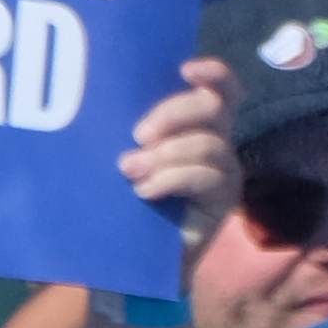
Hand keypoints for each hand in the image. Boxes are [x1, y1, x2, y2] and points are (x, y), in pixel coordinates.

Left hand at [122, 56, 240, 254]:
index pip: (221, 89)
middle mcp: (217, 143)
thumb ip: (133, 134)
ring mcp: (224, 173)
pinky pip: (204, 178)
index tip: (185, 70)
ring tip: (130, 169)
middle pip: (214, 108)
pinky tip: (145, 191)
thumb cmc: (127, 199)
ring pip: (208, 145)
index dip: (212, 74)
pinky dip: (170, 179)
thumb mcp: (129, 157)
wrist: (136, 257)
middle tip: (139, 135)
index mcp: (196, 125)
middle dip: (174, 113)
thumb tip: (103, 101)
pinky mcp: (222, 202)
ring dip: (166, 154)